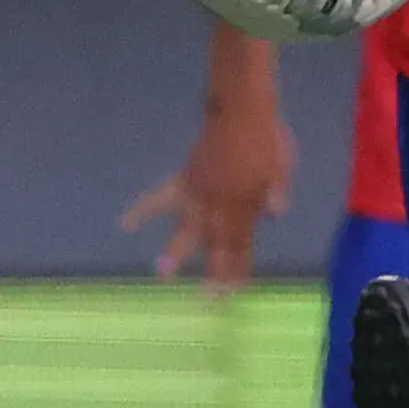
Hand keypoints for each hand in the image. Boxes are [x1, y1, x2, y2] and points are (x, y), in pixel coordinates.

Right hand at [124, 98, 294, 292]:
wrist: (240, 110)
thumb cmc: (267, 137)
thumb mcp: (282, 165)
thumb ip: (277, 190)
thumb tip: (277, 212)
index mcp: (245, 205)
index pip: (241, 246)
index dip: (238, 270)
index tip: (233, 291)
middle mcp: (219, 205)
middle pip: (215, 244)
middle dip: (212, 272)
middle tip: (205, 298)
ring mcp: (198, 193)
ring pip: (186, 228)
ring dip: (175, 251)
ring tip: (162, 273)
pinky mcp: (183, 179)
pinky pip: (160, 198)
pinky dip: (142, 211)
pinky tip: (126, 224)